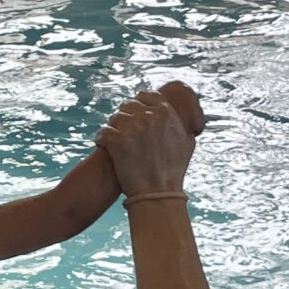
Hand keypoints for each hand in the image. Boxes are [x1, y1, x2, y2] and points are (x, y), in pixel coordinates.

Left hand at [100, 82, 203, 196]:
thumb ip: (181, 124)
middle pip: (128, 105)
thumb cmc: (174, 171)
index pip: (146, 96)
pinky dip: (102, 139)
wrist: (158, 192)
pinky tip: (104, 145)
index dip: (139, 104)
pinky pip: (103, 132)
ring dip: (113, 127)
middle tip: (124, 130)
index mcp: (166, 113)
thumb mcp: (186, 143)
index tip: (135, 114)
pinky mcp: (117, 141)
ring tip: (115, 140)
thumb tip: (186, 119)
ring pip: (114, 118)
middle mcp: (149, 117)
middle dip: (126, 117)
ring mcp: (132, 128)